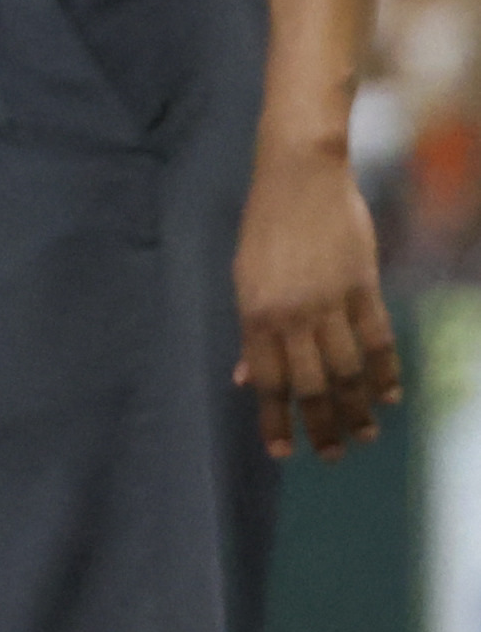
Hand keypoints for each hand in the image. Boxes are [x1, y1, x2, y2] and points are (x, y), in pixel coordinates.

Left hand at [231, 138, 401, 461]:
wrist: (298, 176)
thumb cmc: (265, 228)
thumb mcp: (244, 279)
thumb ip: (252, 333)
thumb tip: (247, 379)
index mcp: (254, 314)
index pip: (268, 382)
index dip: (275, 421)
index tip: (283, 452)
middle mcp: (292, 315)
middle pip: (311, 385)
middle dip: (321, 425)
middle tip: (332, 455)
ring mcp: (331, 302)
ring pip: (348, 370)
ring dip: (357, 408)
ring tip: (364, 436)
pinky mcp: (364, 287)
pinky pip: (378, 339)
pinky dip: (385, 371)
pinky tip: (388, 396)